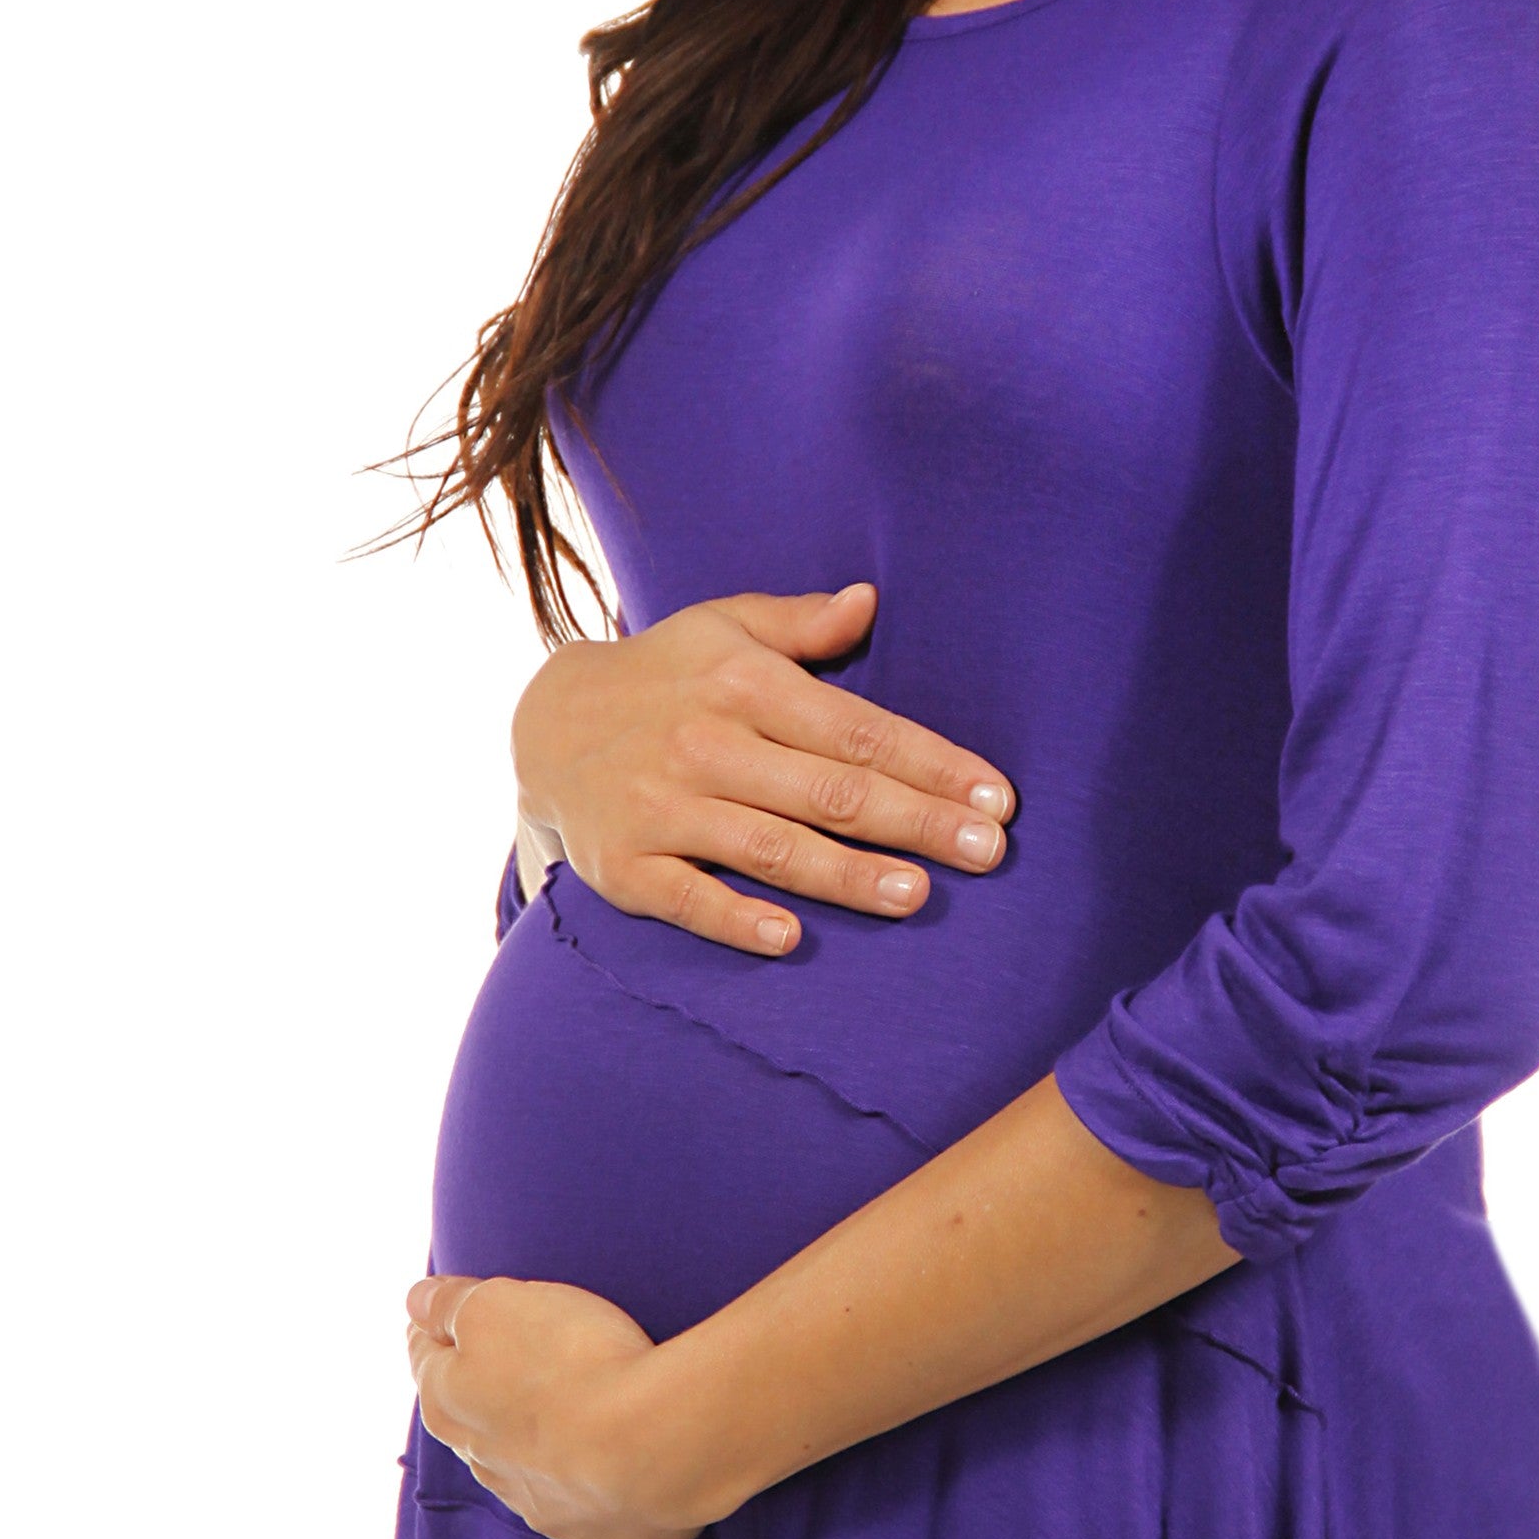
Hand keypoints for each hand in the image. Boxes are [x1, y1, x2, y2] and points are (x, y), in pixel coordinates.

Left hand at [407, 1274, 705, 1538]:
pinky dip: (592, 1487)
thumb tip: (415, 1302)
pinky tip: (616, 1467)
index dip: (437, 1325)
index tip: (446, 1311)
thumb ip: (449, 1305)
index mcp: (449, 1405)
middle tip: (511, 1360)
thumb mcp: (496, 1306)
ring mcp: (542, 1507)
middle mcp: (485, 1465)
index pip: (425, 1356)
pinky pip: (587, 1509)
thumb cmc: (573, 1362)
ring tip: (570, 1414)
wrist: (656, 1444)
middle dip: (483, 1389)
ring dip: (535, 1444)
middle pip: (472, 1418)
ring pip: (524, 1469)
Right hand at [509, 583, 1015, 955]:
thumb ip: (800, 622)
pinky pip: (686, 898)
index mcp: (743, 683)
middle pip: (830, 792)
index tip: (996, 798)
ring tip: (916, 896)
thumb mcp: (723, 626)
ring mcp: (662, 807)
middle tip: (988, 853)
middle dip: (916, 822)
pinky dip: (736, 919)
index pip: (859, 730)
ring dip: (847, 875)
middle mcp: (706, 743)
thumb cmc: (665, 674)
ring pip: (771, 848)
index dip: (933, 764)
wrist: (542, 724)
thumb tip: (870, 601)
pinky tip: (791, 937)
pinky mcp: (625, 865)